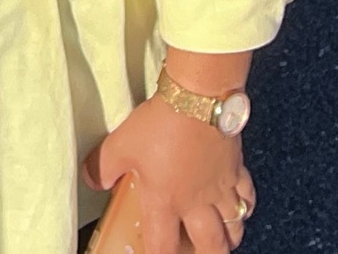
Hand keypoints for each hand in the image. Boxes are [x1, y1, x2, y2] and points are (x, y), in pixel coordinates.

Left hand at [86, 101, 254, 252]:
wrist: (198, 98)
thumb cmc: (160, 123)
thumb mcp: (120, 144)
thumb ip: (101, 166)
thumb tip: (90, 179)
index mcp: (165, 202)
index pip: (164, 247)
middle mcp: (196, 203)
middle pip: (211, 246)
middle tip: (198, 252)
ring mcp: (220, 188)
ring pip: (234, 227)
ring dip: (228, 237)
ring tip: (220, 238)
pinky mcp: (236, 169)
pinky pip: (247, 197)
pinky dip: (245, 207)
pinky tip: (239, 206)